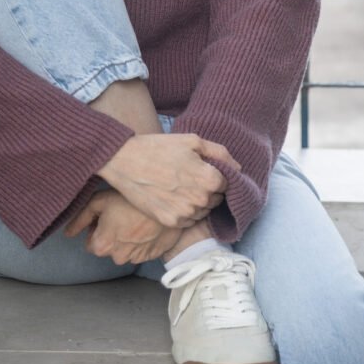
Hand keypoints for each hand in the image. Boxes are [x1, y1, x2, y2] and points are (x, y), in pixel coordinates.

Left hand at [64, 191, 181, 264]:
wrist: (165, 204)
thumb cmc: (130, 200)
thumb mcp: (100, 201)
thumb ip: (80, 219)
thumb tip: (67, 233)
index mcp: (102, 245)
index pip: (91, 244)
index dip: (96, 230)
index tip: (105, 218)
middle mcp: (118, 257)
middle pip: (107, 248)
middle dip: (110, 236)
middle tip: (119, 216)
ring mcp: (136, 258)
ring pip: (124, 251)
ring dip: (126, 240)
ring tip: (134, 220)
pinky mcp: (151, 256)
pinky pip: (140, 251)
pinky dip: (140, 242)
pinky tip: (145, 227)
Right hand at [98, 132, 240, 228]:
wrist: (125, 161)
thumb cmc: (159, 148)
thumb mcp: (193, 141)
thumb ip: (220, 153)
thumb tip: (238, 168)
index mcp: (209, 178)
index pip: (227, 184)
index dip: (215, 175)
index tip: (201, 169)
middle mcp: (201, 200)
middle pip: (216, 199)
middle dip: (208, 189)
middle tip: (188, 177)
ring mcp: (185, 214)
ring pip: (203, 212)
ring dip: (196, 202)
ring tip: (178, 186)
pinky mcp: (170, 222)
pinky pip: (188, 221)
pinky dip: (184, 212)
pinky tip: (171, 197)